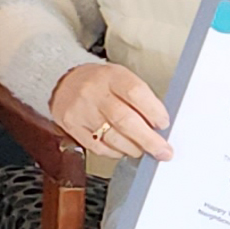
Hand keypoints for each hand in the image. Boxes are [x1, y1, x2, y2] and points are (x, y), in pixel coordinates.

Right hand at [47, 60, 172, 161]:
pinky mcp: (72, 127)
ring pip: (112, 137)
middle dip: (148, 139)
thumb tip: (159, 127)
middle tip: (162, 151)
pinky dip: (115, 152)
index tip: (163, 124)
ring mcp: (81, 110)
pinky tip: (122, 149)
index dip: (154, 111)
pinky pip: (98, 147)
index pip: (135, 92)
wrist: (66, 84)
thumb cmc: (100, 83)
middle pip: (125, 119)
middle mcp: (93, 92)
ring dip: (133, 148)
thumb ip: (141, 99)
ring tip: (142, 149)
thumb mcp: (121, 78)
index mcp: (111, 76)